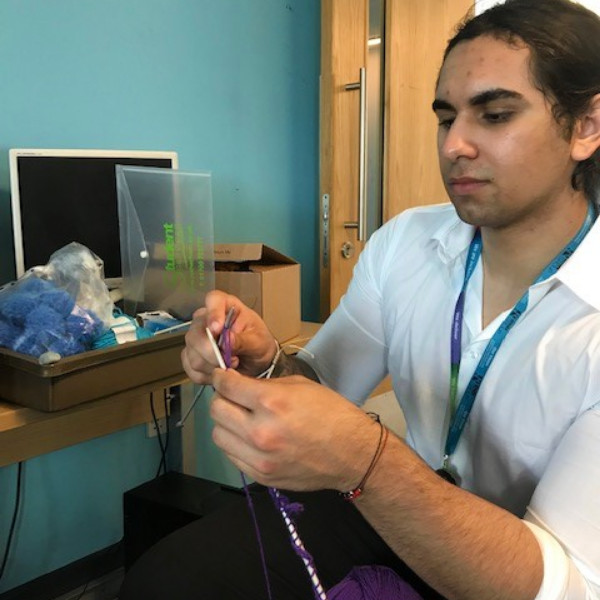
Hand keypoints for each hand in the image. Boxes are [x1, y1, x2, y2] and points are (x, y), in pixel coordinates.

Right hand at [181, 290, 277, 384]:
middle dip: (211, 351)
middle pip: (196, 332)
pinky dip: (207, 375)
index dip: (213, 313)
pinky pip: (190, 368)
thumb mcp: (259, 342)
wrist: (257, 363)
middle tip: (232, 360)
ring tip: (231, 365)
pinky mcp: (191, 355)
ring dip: (212, 366)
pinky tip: (220, 372)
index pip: (213, 300)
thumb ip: (244, 341)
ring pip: (192, 354)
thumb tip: (227, 340)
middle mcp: (207, 319)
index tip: (217, 328)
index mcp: (226, 306)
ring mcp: (196, 337)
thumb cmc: (259, 344)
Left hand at [210, 368, 381, 490]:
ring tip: (240, 419)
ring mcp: (259, 458)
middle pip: (216, 410)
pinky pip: (231, 456)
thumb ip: (265, 385)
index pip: (227, 386)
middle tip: (232, 397)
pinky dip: (234, 444)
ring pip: (218, 435)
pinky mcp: (261, 476)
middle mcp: (260, 431)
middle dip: (222, 398)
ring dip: (225, 423)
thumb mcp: (300, 385)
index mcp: (271, 402)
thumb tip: (240, 386)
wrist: (352, 453)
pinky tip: (248, 437)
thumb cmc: (330, 413)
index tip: (222, 376)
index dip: (221, 378)